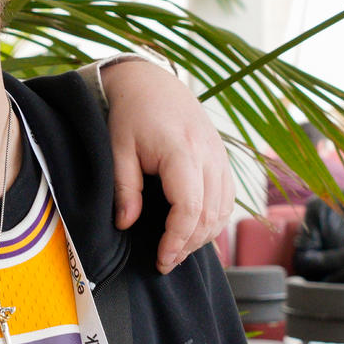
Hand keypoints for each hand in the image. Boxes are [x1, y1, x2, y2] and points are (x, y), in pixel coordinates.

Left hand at [101, 59, 234, 272]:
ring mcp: (220, 157)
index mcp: (182, 151)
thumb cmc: (130, 112)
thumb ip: (124, 186)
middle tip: (164, 263)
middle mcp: (209, 155)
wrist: (150, 81)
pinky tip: (193, 231)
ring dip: (202, 236)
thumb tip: (126, 224)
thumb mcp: (116, 147)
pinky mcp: (222, 159)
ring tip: (175, 251)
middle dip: (189, 245)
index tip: (161, 259)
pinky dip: (213, 219)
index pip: (190, 207)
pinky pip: (227, 198)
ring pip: (223, 209)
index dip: (178, 239)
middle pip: (210, 214)